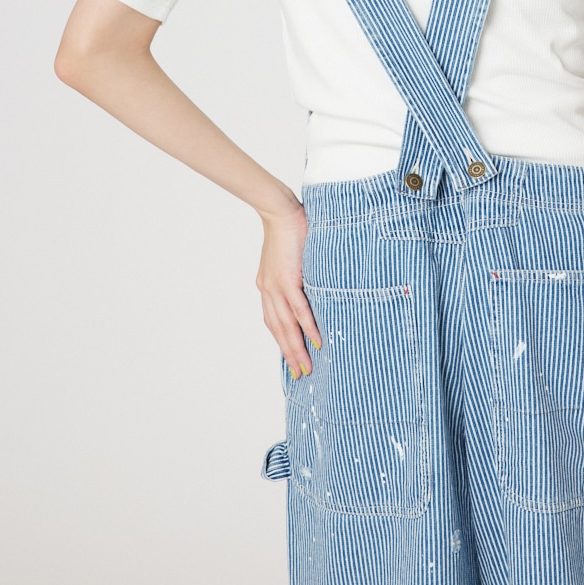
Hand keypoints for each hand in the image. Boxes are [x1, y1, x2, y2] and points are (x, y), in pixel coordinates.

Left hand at [255, 194, 322, 380]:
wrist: (279, 210)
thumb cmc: (290, 228)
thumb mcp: (290, 257)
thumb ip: (297, 273)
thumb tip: (313, 283)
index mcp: (267, 286)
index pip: (274, 321)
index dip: (282, 341)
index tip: (292, 359)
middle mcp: (269, 290)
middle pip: (279, 330)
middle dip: (289, 353)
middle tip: (301, 374)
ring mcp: (277, 286)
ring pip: (286, 325)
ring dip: (297, 348)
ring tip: (307, 366)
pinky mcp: (288, 279)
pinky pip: (299, 309)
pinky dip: (308, 327)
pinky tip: (316, 341)